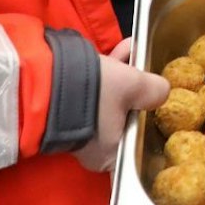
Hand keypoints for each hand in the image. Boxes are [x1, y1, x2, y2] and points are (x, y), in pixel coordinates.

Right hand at [74, 37, 168, 172]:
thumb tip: (164, 91)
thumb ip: (155, 91)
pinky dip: (102, 78)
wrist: (41, 79)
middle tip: (141, 63)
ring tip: (129, 48)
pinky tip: (114, 53)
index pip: (138, 143)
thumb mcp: (133, 85)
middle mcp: (95, 152)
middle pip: (125, 117)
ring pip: (108, 104)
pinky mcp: (64, 115)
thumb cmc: (93, 92)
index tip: (156, 97)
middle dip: (135, 87)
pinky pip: (92, 98)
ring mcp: (78, 135)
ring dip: (119, 76)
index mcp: (113, 156)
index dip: (149, 119)